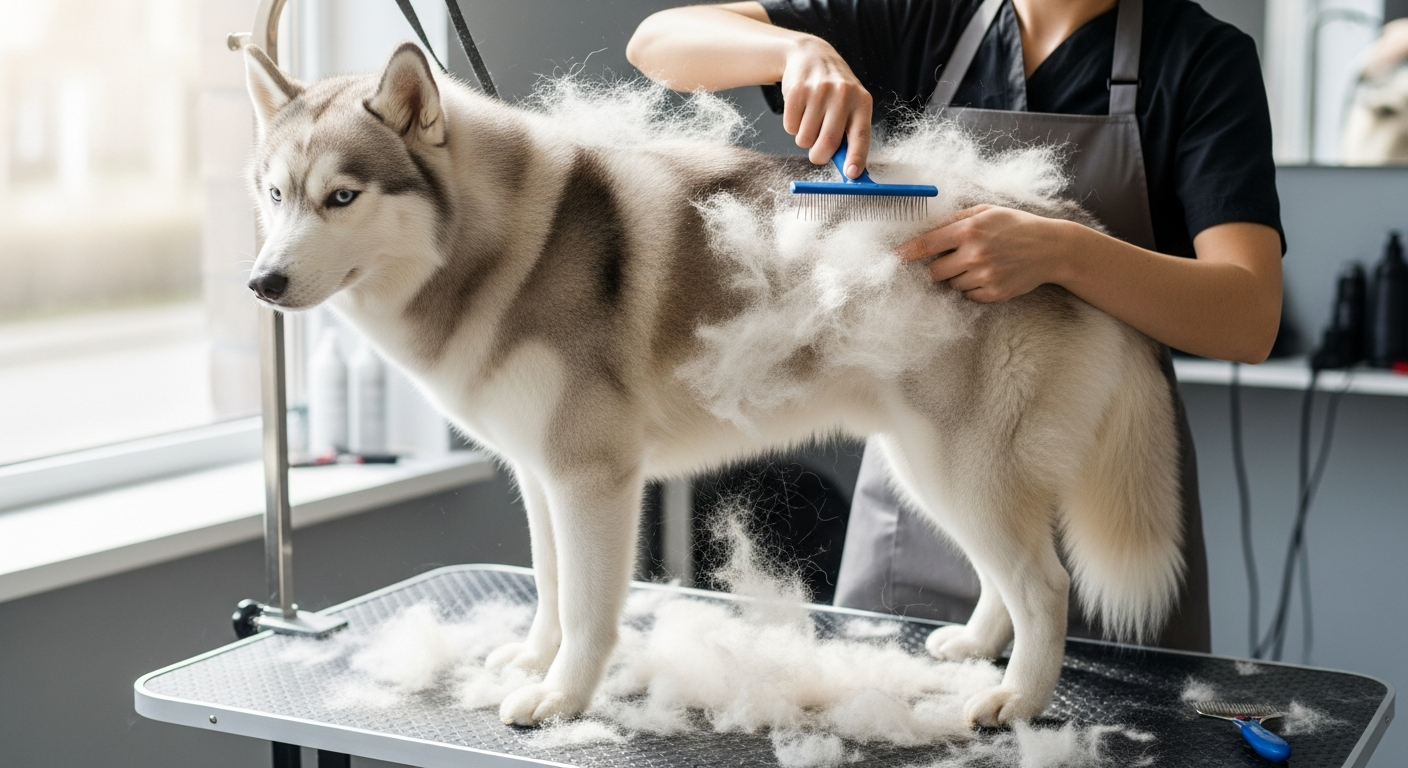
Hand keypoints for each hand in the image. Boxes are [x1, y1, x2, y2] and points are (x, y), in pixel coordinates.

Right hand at [780, 37, 871, 176]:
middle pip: (828, 143)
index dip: (856, 157)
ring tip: (810, 119)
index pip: (861, 135)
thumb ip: (849, 136)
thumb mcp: (850, 106)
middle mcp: (843, 95)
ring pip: (805, 139)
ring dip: (804, 138)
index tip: (852, 174)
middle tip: (817, 154)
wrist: (811, 56)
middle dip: (819, 156)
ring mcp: (819, 92)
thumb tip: (848, 171)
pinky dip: (792, 127)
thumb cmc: (834, 91)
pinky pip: (790, 128)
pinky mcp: (797, 91)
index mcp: (862, 102)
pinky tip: (800, 110)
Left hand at [898, 205, 1074, 302]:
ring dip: (957, 277)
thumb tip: (924, 227)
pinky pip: (968, 296)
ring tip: (979, 264)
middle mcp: (974, 254)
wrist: (1051, 248)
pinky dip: (972, 288)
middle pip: (934, 272)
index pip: (925, 244)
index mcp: (969, 229)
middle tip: (954, 258)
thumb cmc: (1016, 225)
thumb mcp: (986, 211)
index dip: (905, 253)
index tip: (890, 259)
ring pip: (951, 285)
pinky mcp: (994, 293)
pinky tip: (989, 275)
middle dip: (938, 267)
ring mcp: (984, 276)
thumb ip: (955, 219)